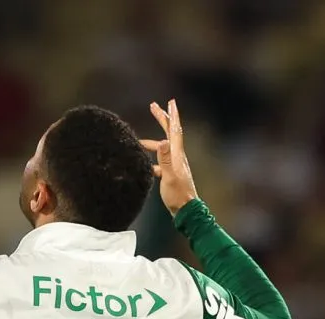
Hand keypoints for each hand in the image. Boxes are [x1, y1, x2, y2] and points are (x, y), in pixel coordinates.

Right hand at [141, 99, 197, 215]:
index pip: (174, 131)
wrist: (186, 211)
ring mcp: (175, 166)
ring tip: (138, 142)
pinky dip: (152, 159)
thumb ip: (165, 159)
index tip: (169, 102)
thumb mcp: (169, 177)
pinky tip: (143, 164)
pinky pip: (160, 162)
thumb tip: (162, 141)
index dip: (171, 116)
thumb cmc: (178, 196)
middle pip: (170, 133)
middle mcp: (178, 157)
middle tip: (154, 106)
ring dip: (151, 142)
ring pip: (163, 148)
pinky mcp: (171, 175)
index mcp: (177, 155)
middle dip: (162, 119)